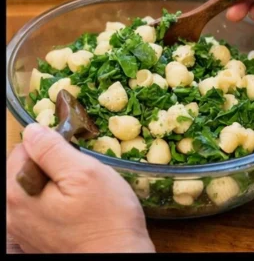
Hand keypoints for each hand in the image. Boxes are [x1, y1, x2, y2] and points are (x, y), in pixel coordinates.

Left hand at [7, 124, 154, 253]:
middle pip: (23, 167)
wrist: (118, 260)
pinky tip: (76, 206)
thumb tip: (33, 130)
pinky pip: (39, 206)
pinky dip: (55, 198)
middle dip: (50, 161)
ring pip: (32, 186)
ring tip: (80, 189)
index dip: (51, 142)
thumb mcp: (84, 173)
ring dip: (54, 180)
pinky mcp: (35, 239)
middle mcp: (11, 214)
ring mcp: (22, 229)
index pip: (23, 147)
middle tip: (80, 170)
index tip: (75, 151)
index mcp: (17, 194)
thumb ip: (53, 149)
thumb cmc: (106, 219)